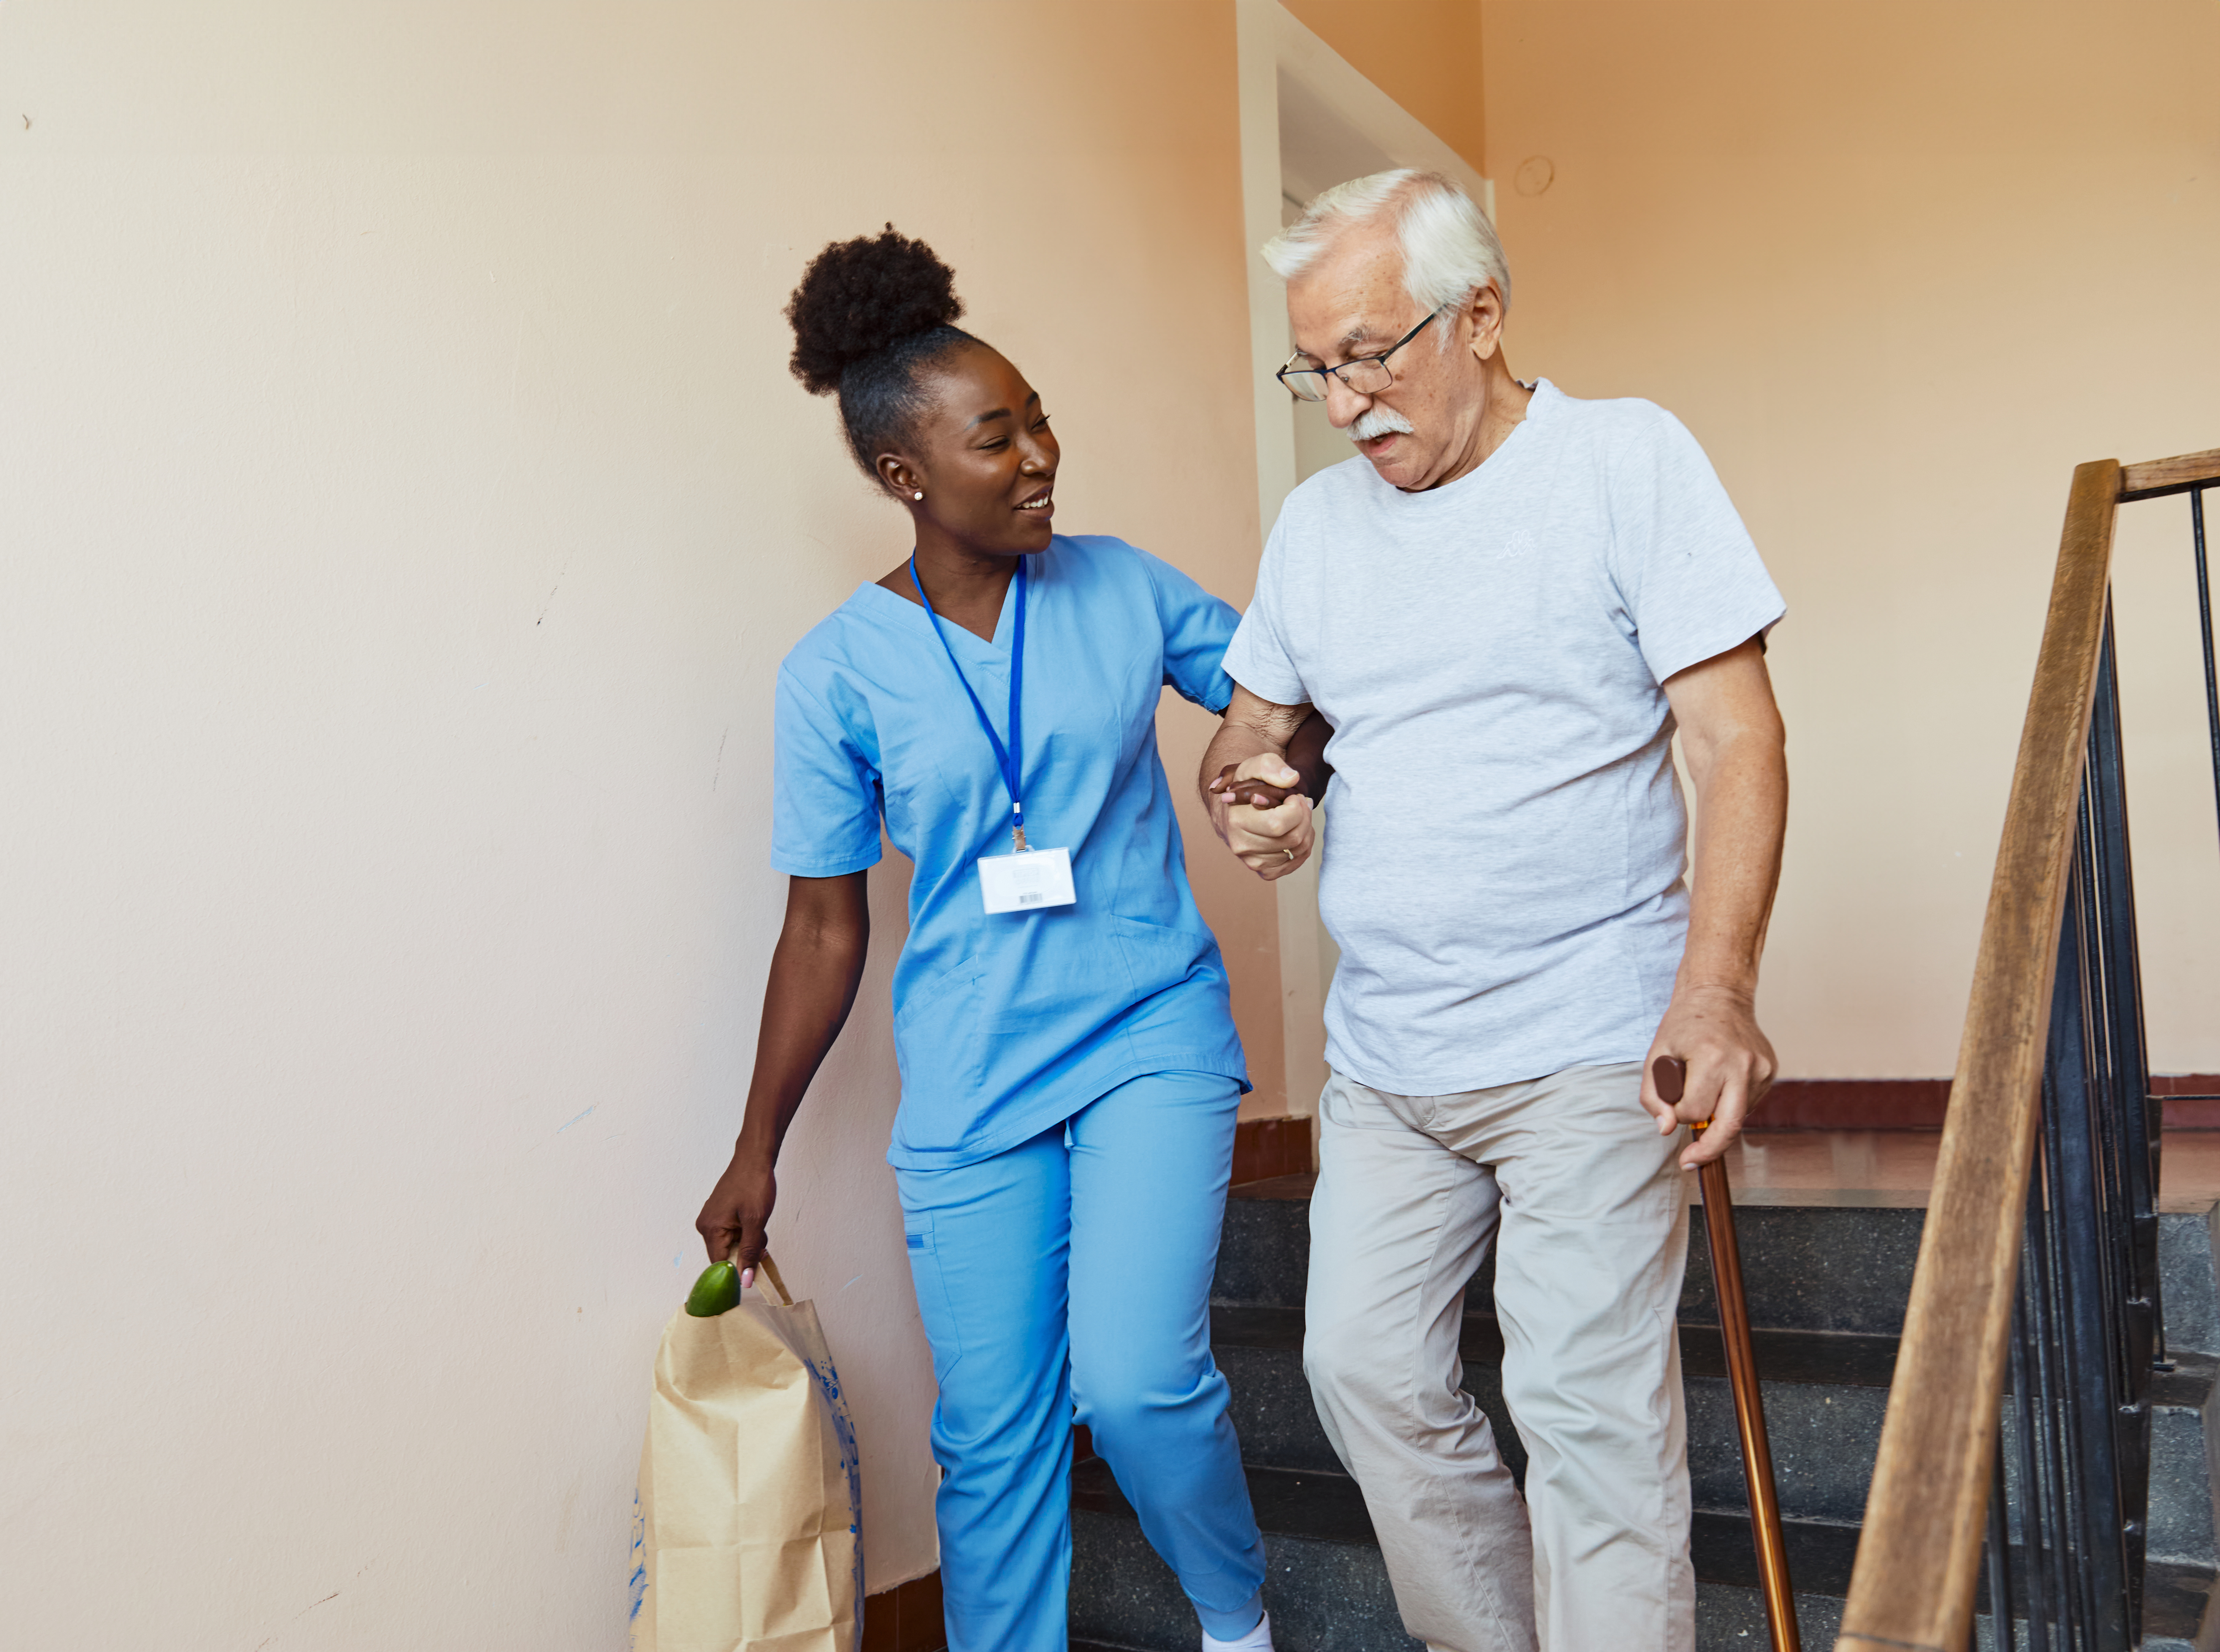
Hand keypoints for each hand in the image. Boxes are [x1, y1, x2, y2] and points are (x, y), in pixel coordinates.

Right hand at [695, 1143, 776, 1287]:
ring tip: (759, 1226)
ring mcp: (711, 1218)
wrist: (755, 1157)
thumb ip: (750, 1252)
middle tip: (761, 1240)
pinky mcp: (719, 1214)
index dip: (737, 1270)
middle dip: (745, 1252)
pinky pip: (731, 1233)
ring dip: (748, 1242)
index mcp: (710, 1228)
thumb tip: (745, 1280)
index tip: (754, 1271)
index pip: (719, 1265)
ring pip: (731, 1244)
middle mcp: (705, 1225)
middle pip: (725, 1255)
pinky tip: (754, 1222)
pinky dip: (745, 1233)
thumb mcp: (756, 1222)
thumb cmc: (754, 1184)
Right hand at [1206, 754, 1313, 880]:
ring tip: (1296, 815)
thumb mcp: (1255, 766)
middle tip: (1299, 804)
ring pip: (1298, 850)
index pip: (1278, 824)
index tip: (1293, 797)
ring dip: (1305, 829)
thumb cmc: (1249, 785)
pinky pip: (1296, 862)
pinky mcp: (1264, 870)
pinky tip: (1294, 830)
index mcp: (1236, 821)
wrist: (1237, 807)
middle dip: (1304, 817)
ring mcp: (1253, 861)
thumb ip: (1270, 766)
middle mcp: (1242, 846)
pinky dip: (1303, 845)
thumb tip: (1291, 779)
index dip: (1296, 808)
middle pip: (1293, 839)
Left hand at [1638, 983, 1777, 1168]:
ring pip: (1738, 1116)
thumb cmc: (1684, 1025)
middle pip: (1729, 1126)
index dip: (1678, 1114)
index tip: (1671, 1109)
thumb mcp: (1655, 1055)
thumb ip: (1653, 1096)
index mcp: (1712, 1057)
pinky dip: (1731, 1103)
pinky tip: (1721, 1083)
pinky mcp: (1771, 1071)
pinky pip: (1748, 1102)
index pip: (1694, 1111)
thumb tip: (1667, 1129)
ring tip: (1703, 1089)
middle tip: (1691, 1161)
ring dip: (1717, 1116)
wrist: (1719, 994)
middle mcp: (1743, 1064)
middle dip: (1709, 1150)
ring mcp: (1762, 1068)